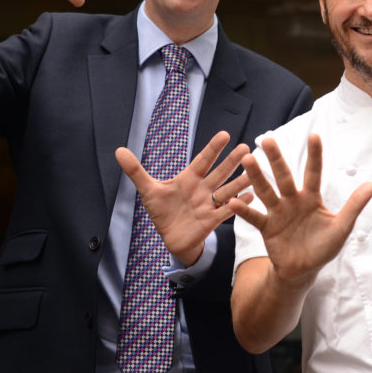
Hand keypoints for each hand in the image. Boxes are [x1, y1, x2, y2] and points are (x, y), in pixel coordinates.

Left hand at [116, 131, 250, 266]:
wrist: (171, 238)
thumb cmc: (163, 211)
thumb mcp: (148, 190)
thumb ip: (136, 171)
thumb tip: (118, 150)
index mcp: (189, 179)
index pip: (202, 161)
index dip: (213, 149)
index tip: (225, 135)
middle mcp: (202, 189)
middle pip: (219, 173)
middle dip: (232, 162)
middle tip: (246, 148)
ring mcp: (209, 204)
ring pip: (227, 190)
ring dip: (240, 182)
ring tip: (253, 171)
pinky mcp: (211, 220)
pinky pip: (226, 211)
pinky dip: (238, 204)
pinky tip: (251, 196)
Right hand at [225, 134, 371, 288]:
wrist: (303, 271)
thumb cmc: (323, 247)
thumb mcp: (341, 227)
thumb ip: (354, 206)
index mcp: (312, 198)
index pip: (313, 173)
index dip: (314, 155)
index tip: (314, 135)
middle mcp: (293, 200)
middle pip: (284, 176)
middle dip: (277, 159)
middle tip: (268, 139)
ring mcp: (278, 213)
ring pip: (266, 191)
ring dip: (257, 176)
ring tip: (248, 159)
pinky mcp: (266, 227)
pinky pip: (254, 217)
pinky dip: (244, 210)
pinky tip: (234, 200)